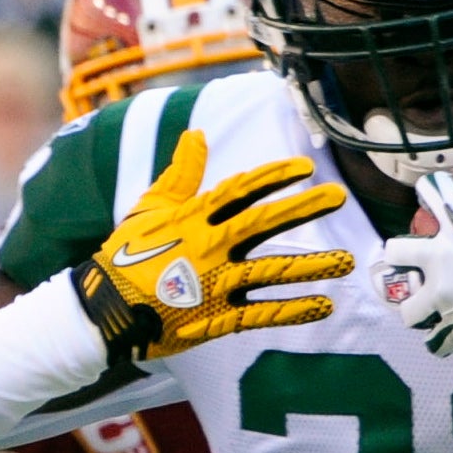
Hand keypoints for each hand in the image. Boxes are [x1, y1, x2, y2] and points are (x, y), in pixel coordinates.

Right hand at [72, 131, 353, 365]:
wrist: (106, 311)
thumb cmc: (126, 255)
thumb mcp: (148, 208)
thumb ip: (179, 173)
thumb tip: (196, 134)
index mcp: (192, 217)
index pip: (239, 190)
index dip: (273, 177)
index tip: (305, 167)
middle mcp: (208, 247)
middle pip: (262, 223)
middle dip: (302, 208)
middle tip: (339, 195)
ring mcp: (215, 284)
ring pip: (271, 271)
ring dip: (312, 265)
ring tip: (347, 261)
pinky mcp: (217, 318)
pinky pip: (262, 314)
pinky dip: (294, 310)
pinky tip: (324, 304)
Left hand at [370, 165, 452, 367]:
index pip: (431, 192)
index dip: (433, 189)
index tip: (436, 192)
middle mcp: (441, 259)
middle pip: (395, 252)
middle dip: (401, 255)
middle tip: (416, 261)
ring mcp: (446, 297)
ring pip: (408, 307)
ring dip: (417, 307)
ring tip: (428, 307)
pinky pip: (437, 341)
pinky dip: (442, 341)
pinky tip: (448, 337)